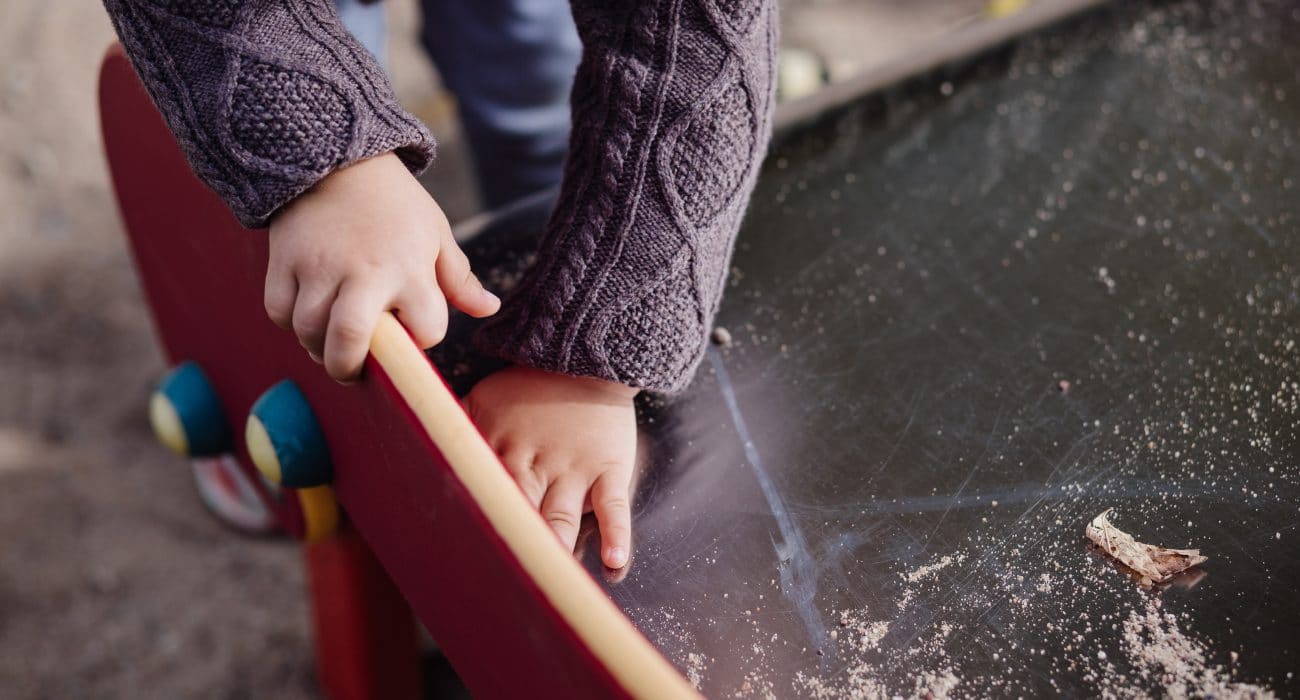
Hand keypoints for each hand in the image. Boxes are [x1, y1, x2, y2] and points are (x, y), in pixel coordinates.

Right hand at [265, 152, 499, 381]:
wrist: (336, 155)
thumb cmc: (394, 202)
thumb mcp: (435, 233)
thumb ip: (459, 278)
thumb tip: (489, 309)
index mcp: (409, 269)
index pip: (425, 330)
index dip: (423, 336)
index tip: (415, 328)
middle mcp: (363, 273)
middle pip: (349, 342)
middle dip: (349, 369)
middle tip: (354, 371)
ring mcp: (319, 267)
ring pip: (309, 331)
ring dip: (319, 348)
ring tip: (331, 343)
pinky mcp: (285, 260)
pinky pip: (280, 311)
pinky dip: (291, 322)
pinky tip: (308, 315)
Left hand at [465, 366, 638, 568]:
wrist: (585, 361)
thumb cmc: (528, 390)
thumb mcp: (482, 400)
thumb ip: (455, 430)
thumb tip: (417, 456)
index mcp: (499, 448)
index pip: (480, 494)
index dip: (472, 526)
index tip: (460, 558)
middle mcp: (535, 462)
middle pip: (519, 512)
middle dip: (511, 545)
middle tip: (502, 581)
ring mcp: (574, 468)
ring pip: (561, 516)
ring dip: (556, 547)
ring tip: (551, 577)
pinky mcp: (608, 469)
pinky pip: (614, 505)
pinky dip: (616, 533)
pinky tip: (614, 560)